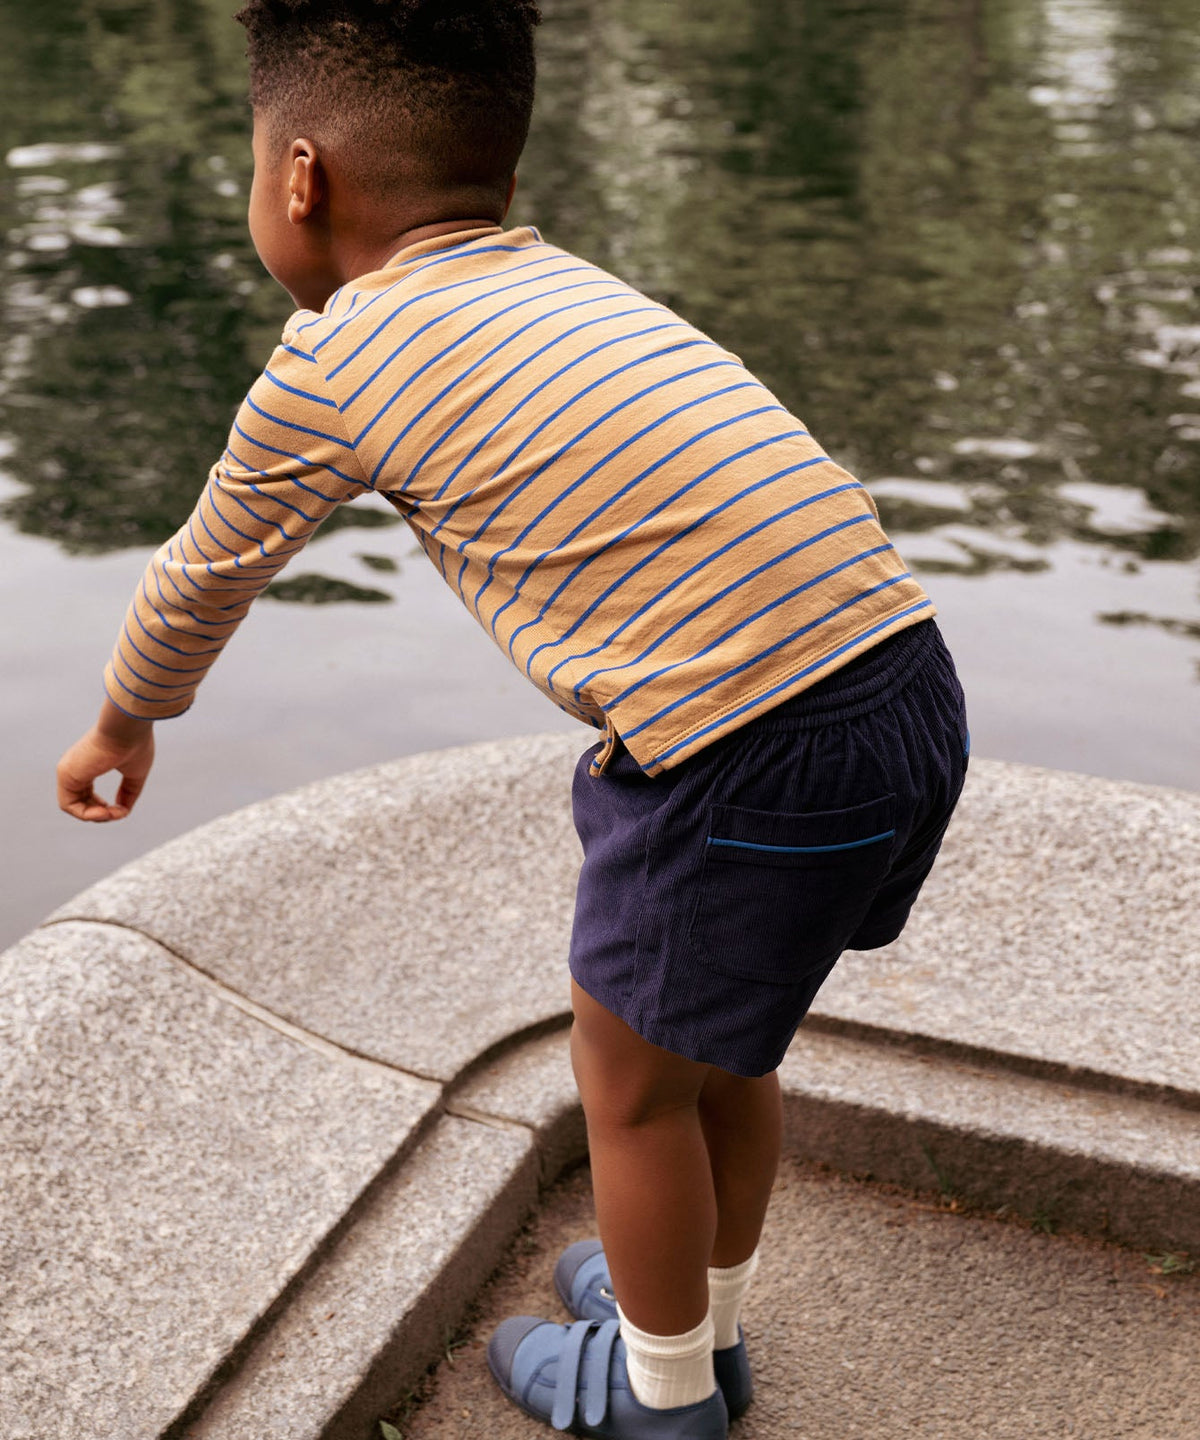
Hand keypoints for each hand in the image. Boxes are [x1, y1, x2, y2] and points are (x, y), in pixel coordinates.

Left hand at [57, 700, 155, 822]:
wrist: (128, 726)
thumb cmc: (134, 743)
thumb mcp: (135, 773)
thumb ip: (128, 792)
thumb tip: (123, 810)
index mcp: (88, 765)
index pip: (87, 795)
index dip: (103, 807)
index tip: (123, 808)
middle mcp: (74, 768)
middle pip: (79, 803)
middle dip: (101, 814)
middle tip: (120, 812)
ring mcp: (68, 771)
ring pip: (73, 807)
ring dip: (96, 816)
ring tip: (113, 813)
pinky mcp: (66, 774)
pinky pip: (69, 805)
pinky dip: (87, 814)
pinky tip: (105, 811)